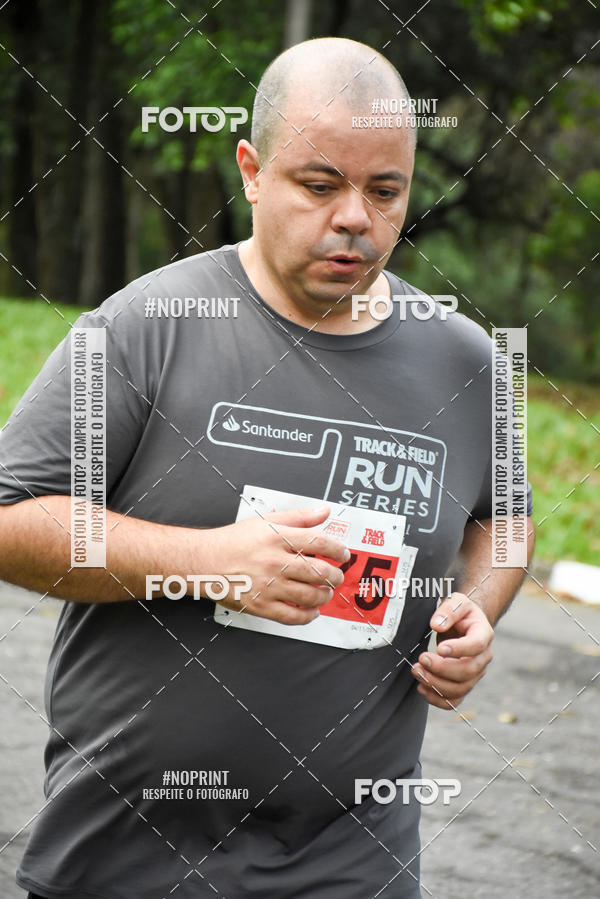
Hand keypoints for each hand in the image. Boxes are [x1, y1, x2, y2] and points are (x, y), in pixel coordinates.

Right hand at [205, 504, 348, 624]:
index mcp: (277, 538)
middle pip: (319, 571)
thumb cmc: (233, 541)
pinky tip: (312, 611)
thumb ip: (299, 517)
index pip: (319, 542)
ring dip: (325, 595)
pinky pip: (292, 616)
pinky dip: (308, 616)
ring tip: (326, 592)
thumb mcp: (266, 521)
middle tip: (337, 575)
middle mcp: (275, 562)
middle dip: (335, 575)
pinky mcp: (260, 605)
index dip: (338, 549)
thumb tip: (324, 511)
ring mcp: (268, 586)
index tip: (343, 554)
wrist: (204, 561)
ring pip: (309, 595)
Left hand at [411, 592, 493, 708]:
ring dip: (436, 684)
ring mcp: (475, 673)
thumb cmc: (461, 612)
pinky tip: (422, 688)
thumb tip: (436, 625)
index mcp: (483, 634)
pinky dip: (438, 699)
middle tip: (421, 660)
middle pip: (468, 671)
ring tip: (417, 672)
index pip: (476, 645)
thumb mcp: (456, 601)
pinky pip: (454, 699)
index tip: (439, 648)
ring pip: (460, 688)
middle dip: (442, 669)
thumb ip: (448, 610)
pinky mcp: (464, 684)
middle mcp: (483, 657)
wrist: (466, 624)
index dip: (459, 649)